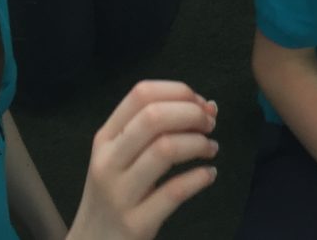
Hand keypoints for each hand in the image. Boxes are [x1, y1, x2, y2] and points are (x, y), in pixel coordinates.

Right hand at [66, 82, 218, 239]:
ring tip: (211, 149)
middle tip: (209, 125)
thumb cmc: (115, 194)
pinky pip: (174, 192)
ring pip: (164, 149)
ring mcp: (119, 194)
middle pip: (153, 117)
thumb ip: (153, 130)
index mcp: (105, 138)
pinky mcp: (135, 224)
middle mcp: (108, 161)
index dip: (178, 91)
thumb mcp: (119, 157)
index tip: (200, 103)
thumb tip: (206, 107)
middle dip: (191, 113)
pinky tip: (208, 175)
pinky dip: (199, 177)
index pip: (141, 94)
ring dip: (198, 143)